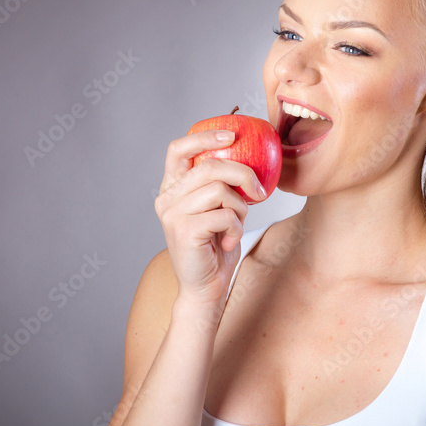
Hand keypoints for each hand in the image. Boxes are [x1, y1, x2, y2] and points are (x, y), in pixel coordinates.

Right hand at [154, 129, 266, 308]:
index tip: (231, 136)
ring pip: (220, 190)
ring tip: (235, 225)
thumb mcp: (218, 208)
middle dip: (242, 174)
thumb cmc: (215, 247)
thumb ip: (220, 184)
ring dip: (240, 208)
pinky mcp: (184, 230)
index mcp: (172, 188)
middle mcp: (167, 198)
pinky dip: (236, 227)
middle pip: (209, 167)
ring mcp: (172, 214)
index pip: (178, 149)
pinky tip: (228, 242)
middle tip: (259, 190)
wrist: (206, 289)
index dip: (204, 137)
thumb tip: (247, 157)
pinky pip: (224, 214)